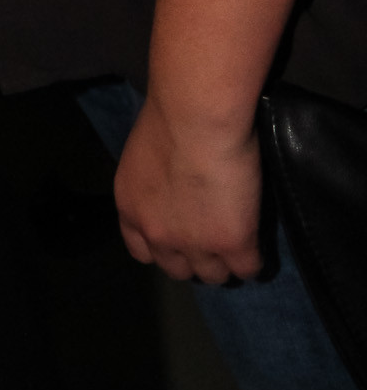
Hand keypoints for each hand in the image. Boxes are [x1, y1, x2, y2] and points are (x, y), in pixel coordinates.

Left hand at [114, 95, 262, 282]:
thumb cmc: (169, 115)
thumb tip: (173, 188)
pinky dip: (254, 259)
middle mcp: (157, 234)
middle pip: (178, 270)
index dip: (164, 248)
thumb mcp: (145, 156)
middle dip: (194, 258)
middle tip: (211, 238)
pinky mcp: (232, 243)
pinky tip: (257, 243)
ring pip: (214, 275)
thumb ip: (155, 184)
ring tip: (238, 243)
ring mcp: (195, 244)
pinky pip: (248, 269)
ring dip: (225, 262)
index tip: (180, 239)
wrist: (196, 114)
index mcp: (131, 208)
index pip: (142, 252)